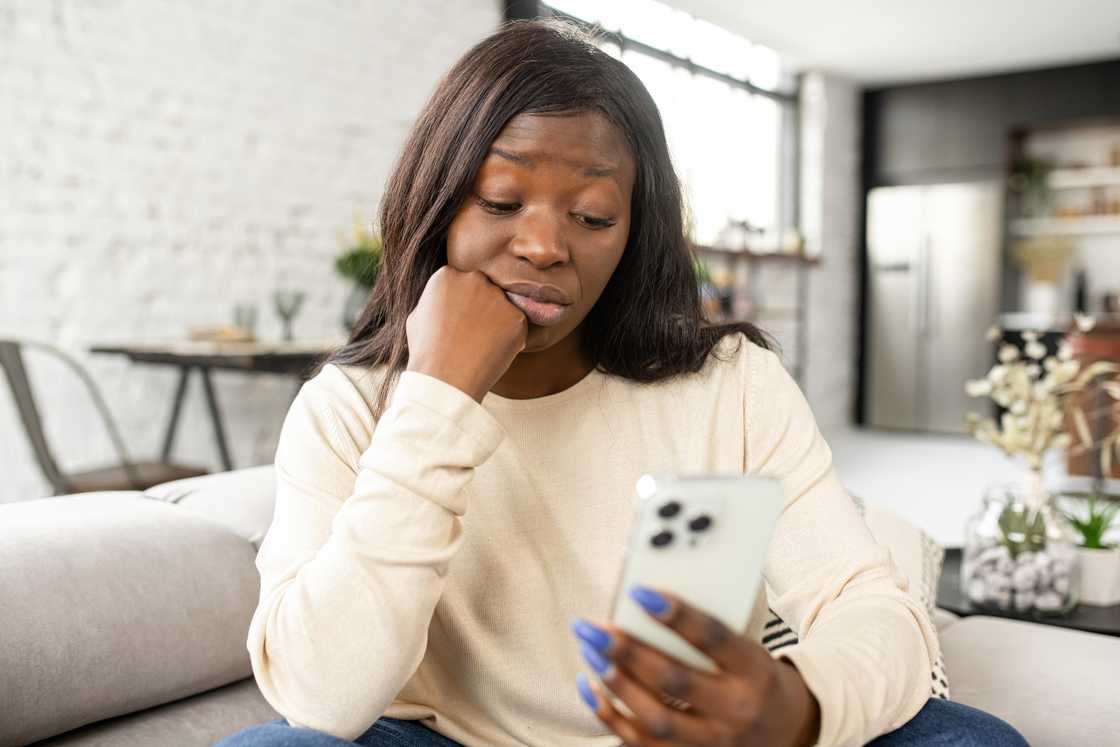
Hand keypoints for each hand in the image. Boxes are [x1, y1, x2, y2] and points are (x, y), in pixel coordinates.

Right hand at [405, 267, 527, 401]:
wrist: (445, 379)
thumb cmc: (427, 352)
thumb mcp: (418, 317)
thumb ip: (436, 300)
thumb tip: (447, 299)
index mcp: (446, 275)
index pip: (462, 282)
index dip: (462, 304)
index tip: (459, 321)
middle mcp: (474, 279)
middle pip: (485, 289)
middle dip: (482, 307)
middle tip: (473, 334)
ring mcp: (497, 297)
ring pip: (502, 306)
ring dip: (497, 322)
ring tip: (480, 347)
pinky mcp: (516, 316)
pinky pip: (517, 325)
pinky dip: (510, 339)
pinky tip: (492, 353)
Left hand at [572, 587, 819, 746]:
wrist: (792, 732)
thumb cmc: (758, 679)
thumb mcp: (750, 651)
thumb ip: (708, 634)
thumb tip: (649, 600)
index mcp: (754, 671)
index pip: (712, 638)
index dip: (675, 615)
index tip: (638, 592)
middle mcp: (736, 710)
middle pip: (675, 680)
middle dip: (628, 652)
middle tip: (594, 627)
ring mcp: (714, 742)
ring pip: (656, 719)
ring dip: (616, 682)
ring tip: (589, 650)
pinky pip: (640, 744)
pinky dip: (609, 715)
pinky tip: (589, 687)